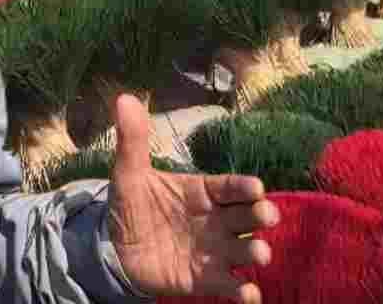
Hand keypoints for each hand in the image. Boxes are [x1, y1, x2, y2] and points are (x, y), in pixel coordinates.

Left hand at [105, 94, 279, 302]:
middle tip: (267, 217)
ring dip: (255, 252)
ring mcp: (214, 251)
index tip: (256, 188)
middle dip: (260, 216)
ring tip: (259, 255)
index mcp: (205, 191)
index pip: (230, 186)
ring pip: (243, 250)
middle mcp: (217, 220)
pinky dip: (242, 292)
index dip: (243, 187)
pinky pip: (229, 286)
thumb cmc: (132, 207)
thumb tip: (124, 98)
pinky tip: (249, 295)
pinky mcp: (205, 280)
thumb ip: (133, 140)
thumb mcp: (129, 174)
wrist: (114, 250)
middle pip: (246, 216)